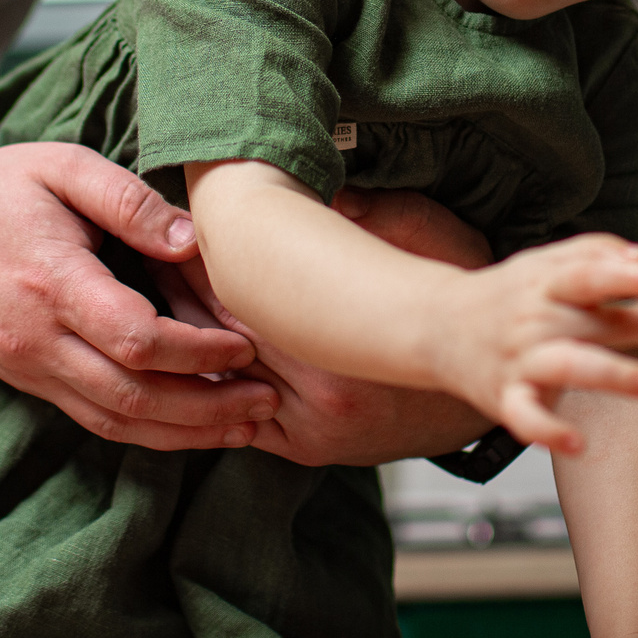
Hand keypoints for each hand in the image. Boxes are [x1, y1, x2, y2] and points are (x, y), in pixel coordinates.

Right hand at [0, 141, 278, 450]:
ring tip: (247, 425)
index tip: (246, 343)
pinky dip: (150, 430)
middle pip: (132, 395)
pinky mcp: (31, 381)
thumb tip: (192, 240)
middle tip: (268, 402)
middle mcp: (38, 339)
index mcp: (51, 282)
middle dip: (207, 406)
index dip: (197, 350)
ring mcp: (30, 368)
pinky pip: (96, 418)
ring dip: (185, 432)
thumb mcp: (61, 166)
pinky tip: (195, 427)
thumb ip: (128, 199)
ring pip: (116, 421)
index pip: (135, 338)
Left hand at [159, 188, 494, 465]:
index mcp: (341, 344)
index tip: (176, 227)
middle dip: (179, 291)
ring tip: (148, 290)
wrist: (495, 379)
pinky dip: (204, 378)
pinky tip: (181, 343)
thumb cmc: (461, 295)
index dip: (202, 258)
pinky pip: (234, 414)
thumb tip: (317, 190)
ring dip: (182, 333)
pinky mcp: (305, 447)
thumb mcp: (431, 235)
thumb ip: (371, 212)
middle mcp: (319, 393)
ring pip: (219, 375)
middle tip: (141, 252)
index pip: (245, 293)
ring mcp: (310, 429)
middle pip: (222, 333)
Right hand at [431, 234, 637, 454]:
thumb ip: (595, 254)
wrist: (435, 327)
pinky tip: (578, 444)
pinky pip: (527, 418)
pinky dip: (549, 432)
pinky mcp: (506, 399)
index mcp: (550, 283)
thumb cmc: (506, 295)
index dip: (625, 275)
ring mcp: (523, 360)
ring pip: (571, 366)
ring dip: (614, 374)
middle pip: (603, 321)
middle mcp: (540, 319)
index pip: (592, 275)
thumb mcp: (545, 264)